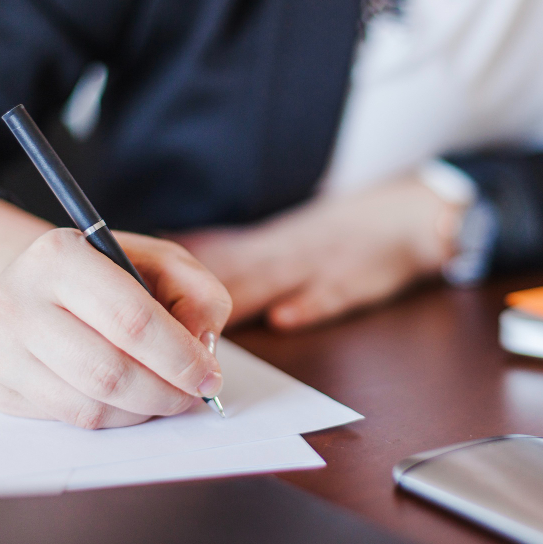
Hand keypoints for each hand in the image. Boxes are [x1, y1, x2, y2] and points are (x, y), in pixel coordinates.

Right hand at [0, 228, 231, 428]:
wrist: (35, 287)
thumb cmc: (108, 274)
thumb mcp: (162, 262)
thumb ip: (198, 296)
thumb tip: (202, 348)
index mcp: (59, 255)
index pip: (130, 318)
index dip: (179, 356)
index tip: (210, 376)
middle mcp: (16, 299)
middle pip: (107, 371)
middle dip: (165, 392)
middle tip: (193, 394)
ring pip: (89, 406)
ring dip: (142, 411)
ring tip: (165, 395)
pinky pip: (69, 419)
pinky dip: (114, 418)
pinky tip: (129, 398)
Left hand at [175, 176, 462, 329]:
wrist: (406, 213)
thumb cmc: (338, 233)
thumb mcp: (280, 238)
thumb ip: (233, 252)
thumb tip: (172, 252)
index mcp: (264, 247)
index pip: (209, 263)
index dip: (172, 281)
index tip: (137, 294)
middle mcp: (284, 253)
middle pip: (231, 276)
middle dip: (193, 303)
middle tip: (158, 325)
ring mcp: (319, 265)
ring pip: (273, 282)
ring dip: (239, 304)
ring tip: (205, 330)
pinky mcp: (356, 279)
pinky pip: (332, 293)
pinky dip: (309, 305)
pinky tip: (287, 318)